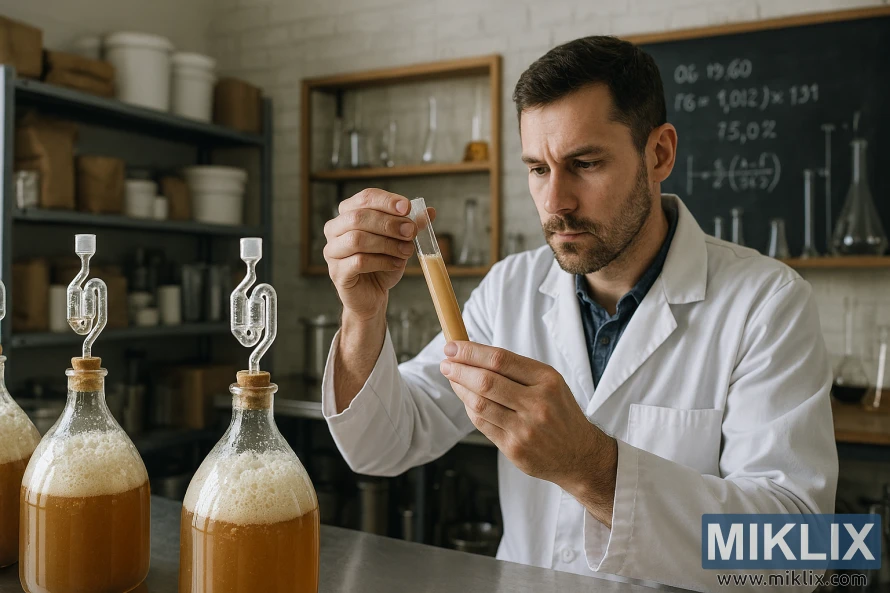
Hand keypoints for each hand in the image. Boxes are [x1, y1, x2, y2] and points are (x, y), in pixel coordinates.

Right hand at [324, 189, 433, 320]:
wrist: (373, 294)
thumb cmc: (383, 263)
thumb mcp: (400, 241)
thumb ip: (411, 226)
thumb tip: (430, 211)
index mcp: (348, 213)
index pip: (365, 198)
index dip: (386, 201)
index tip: (407, 207)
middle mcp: (334, 229)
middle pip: (358, 217)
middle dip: (388, 223)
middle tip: (410, 232)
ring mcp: (332, 251)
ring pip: (357, 239)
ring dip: (387, 244)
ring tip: (406, 251)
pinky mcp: (337, 272)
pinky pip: (358, 262)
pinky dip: (381, 261)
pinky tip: (395, 264)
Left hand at [440, 341, 617, 525]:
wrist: (579, 454)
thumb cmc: (559, 411)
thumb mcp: (550, 382)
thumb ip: (516, 370)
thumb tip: (474, 354)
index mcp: (547, 380)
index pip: (500, 359)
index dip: (471, 351)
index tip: (452, 346)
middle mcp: (538, 404)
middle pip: (486, 381)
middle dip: (459, 369)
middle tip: (446, 363)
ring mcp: (526, 429)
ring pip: (480, 404)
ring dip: (460, 389)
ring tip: (452, 378)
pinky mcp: (515, 449)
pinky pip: (482, 424)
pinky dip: (470, 409)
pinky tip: (467, 400)